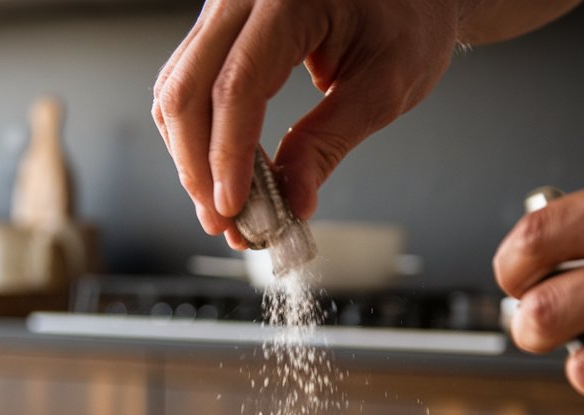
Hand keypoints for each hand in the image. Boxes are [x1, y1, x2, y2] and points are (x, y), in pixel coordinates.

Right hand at [152, 0, 460, 247]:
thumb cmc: (407, 20)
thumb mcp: (383, 88)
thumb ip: (329, 144)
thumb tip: (292, 200)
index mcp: (289, 1)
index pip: (237, 85)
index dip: (228, 155)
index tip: (234, 207)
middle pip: (187, 91)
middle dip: (198, 167)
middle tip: (224, 223)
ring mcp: (224, 9)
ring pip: (176, 90)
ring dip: (191, 158)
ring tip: (224, 209)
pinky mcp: (220, 28)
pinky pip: (187, 83)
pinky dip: (198, 135)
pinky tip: (221, 172)